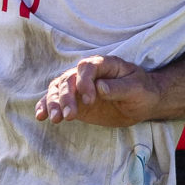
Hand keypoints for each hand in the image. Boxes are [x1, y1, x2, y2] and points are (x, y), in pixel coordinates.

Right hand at [34, 55, 159, 126]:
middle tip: (69, 116)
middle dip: (66, 97)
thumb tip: (100, 87)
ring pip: (58, 90)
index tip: (90, 100)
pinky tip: (41, 116)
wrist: (143, 102)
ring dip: (53, 103)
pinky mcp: (75, 102)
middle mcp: (87, 74)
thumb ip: (118, 87)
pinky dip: (46, 106)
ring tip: (56, 119)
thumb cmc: (143, 91)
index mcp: (103, 65)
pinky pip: (56, 101)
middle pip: (68, 80)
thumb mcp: (137, 89)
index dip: (84, 82)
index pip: (86, 67)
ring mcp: (79, 88)